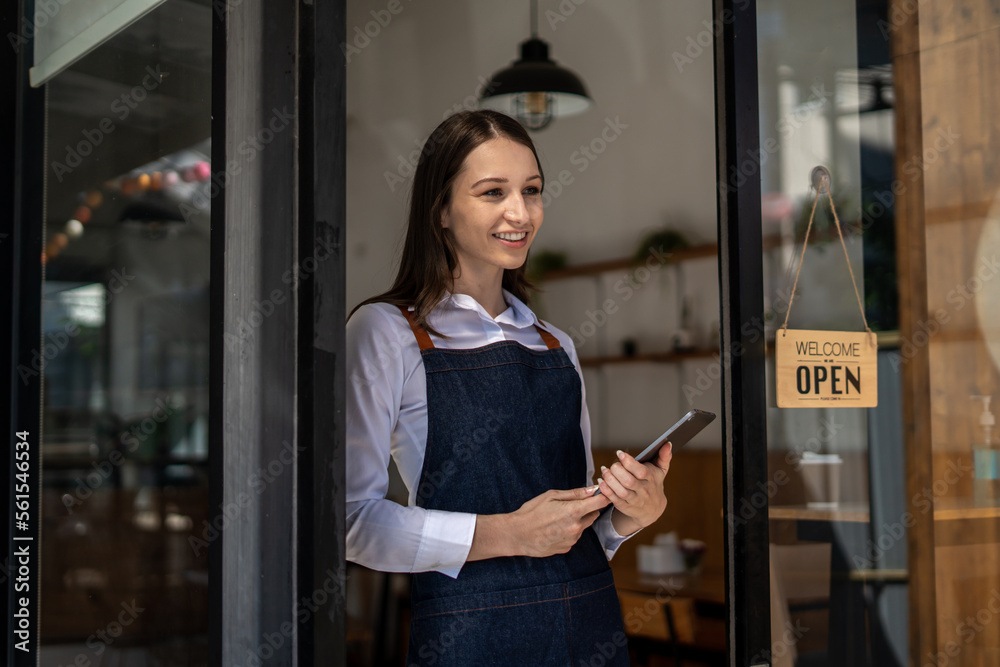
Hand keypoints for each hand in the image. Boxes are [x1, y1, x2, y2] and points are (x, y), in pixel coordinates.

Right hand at [468, 486, 609, 560]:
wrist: (517, 534)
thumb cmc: (531, 512)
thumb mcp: (551, 496)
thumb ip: (574, 494)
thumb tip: (592, 490)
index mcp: (573, 512)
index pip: (599, 503)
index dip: (604, 496)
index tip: (605, 492)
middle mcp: (576, 528)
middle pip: (593, 515)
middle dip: (587, 508)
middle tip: (572, 504)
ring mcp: (572, 540)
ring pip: (583, 526)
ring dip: (577, 521)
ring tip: (558, 518)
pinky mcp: (567, 548)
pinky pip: (574, 537)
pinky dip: (569, 531)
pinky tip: (554, 528)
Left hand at [598, 443, 671, 535]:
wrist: (652, 509)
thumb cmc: (654, 483)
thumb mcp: (661, 470)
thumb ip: (664, 456)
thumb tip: (668, 443)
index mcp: (651, 478)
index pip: (641, 471)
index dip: (629, 462)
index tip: (619, 454)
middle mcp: (643, 490)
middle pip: (629, 481)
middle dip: (617, 471)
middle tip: (612, 465)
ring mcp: (634, 500)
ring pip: (621, 491)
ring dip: (610, 480)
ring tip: (604, 471)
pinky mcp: (625, 506)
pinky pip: (614, 499)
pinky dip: (606, 491)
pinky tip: (601, 482)